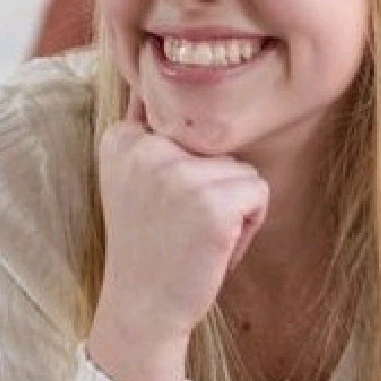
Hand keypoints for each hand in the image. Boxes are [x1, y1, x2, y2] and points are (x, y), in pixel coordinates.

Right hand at [87, 92, 267, 380]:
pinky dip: (249, 224)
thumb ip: (147, 129)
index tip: (160, 201)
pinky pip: (258, 192)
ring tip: (196, 236)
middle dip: (213, 184)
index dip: (187, 163)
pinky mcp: (213, 204)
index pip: (181, 116)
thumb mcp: (133, 176)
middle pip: (219, 143)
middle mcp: (147, 148)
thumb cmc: (150, 245)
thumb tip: (151, 70)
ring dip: (232, 205)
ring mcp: (179, 174)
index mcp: (123, 137)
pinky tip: (213, 246)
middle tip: (180, 224)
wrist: (142, 311)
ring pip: (241, 169)